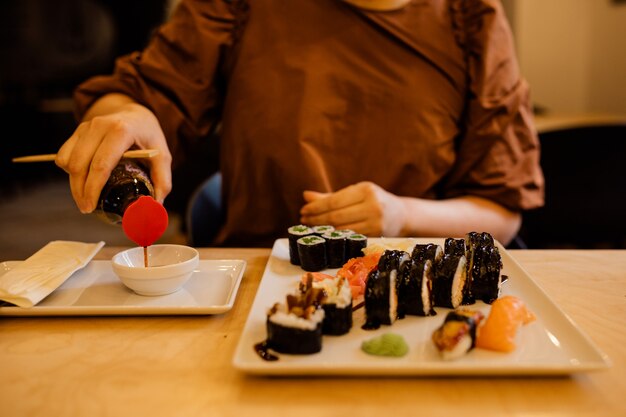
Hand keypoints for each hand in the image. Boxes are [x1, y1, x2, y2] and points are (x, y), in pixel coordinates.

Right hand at [55, 95, 171, 212]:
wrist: (135, 114)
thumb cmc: (149, 136)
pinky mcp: (78, 131)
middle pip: (80, 165)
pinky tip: (82, 179)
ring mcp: (86, 127)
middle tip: (87, 208)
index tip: (91, 205)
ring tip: (84, 197)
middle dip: (80, 191)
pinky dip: (69, 171)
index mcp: (122, 131)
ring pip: (68, 161)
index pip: (101, 164)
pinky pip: (63, 155)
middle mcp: (100, 126)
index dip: (93, 188)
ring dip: (73, 183)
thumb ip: (163, 180)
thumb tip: (155, 206)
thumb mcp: (163, 155)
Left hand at [299, 181, 406, 236]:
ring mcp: (376, 221)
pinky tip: (327, 235)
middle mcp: (373, 205)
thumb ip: (330, 196)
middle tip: (303, 220)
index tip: (303, 211)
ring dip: (324, 230)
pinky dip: (336, 237)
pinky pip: (350, 237)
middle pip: (336, 216)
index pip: (334, 200)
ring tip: (311, 228)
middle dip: (316, 220)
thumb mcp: (355, 194)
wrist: (401, 215)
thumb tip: (305, 196)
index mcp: (366, 189)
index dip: (316, 207)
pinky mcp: (377, 235)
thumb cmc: (373, 201)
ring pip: (342, 229)